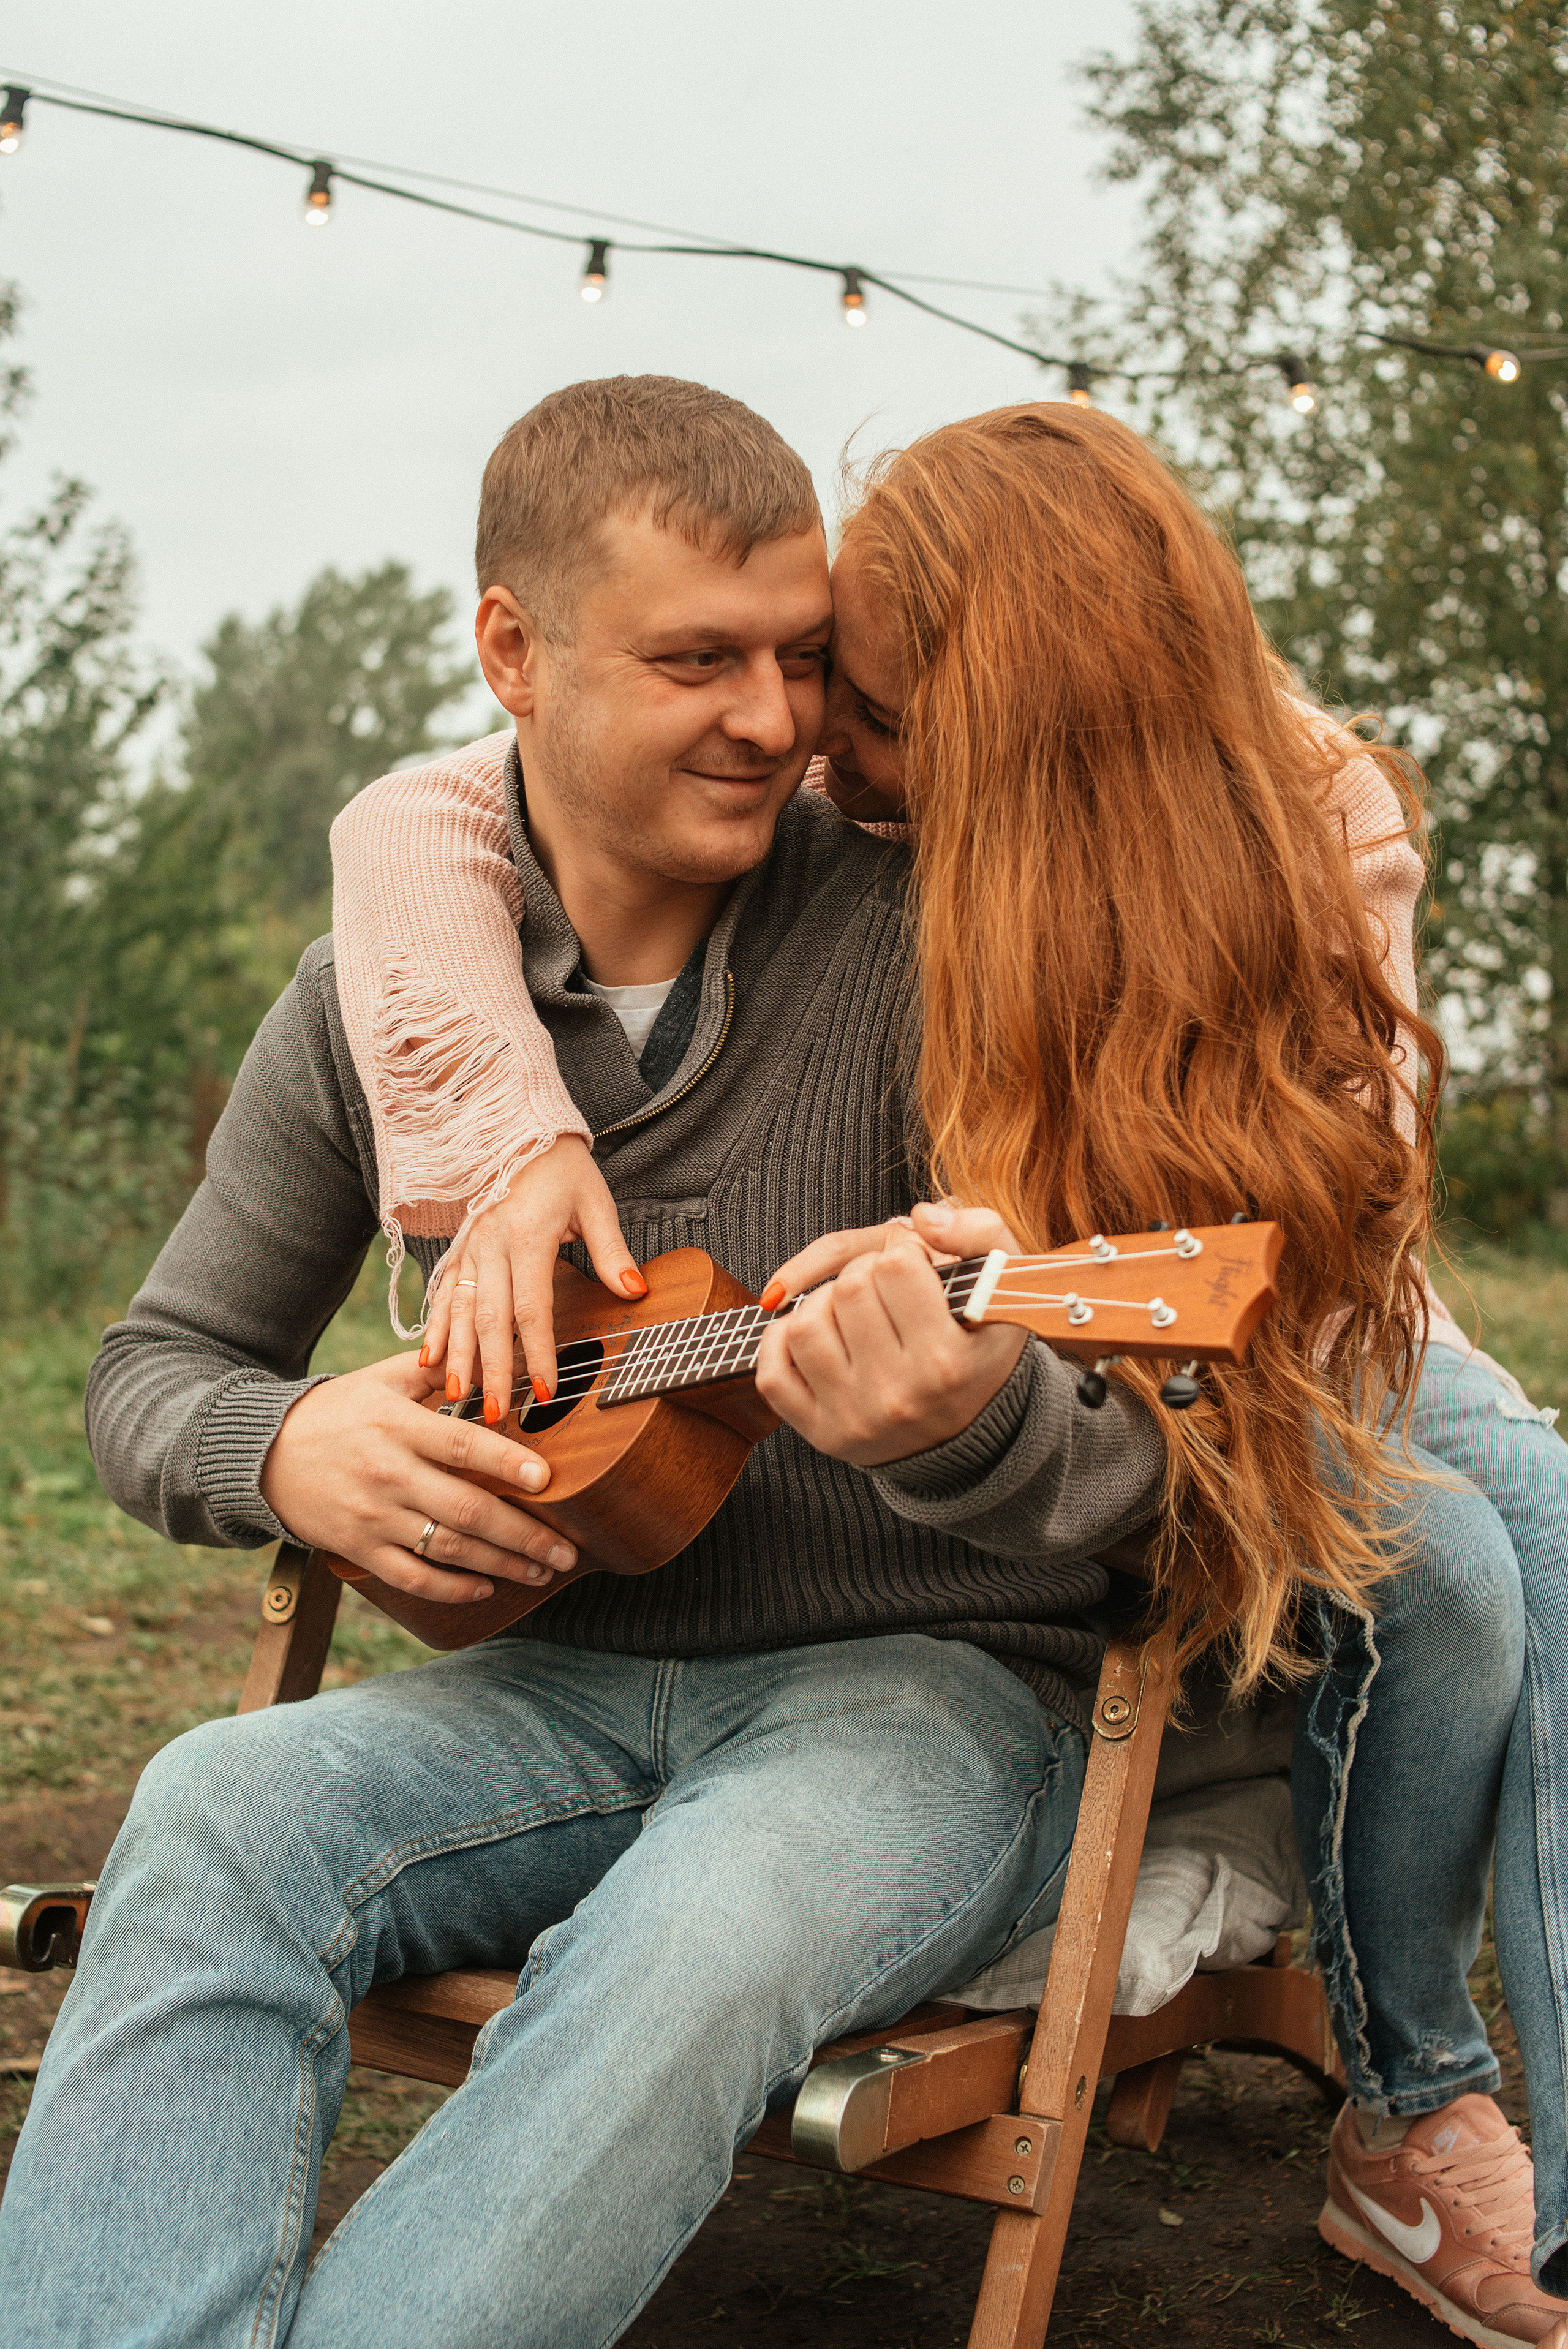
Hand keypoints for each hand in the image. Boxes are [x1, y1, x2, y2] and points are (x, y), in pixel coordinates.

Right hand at [259, 1350, 577, 1604]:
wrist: (262, 1453)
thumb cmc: (337, 1411)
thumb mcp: (382, 1378)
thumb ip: (437, 1372)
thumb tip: (497, 1362)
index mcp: (398, 1426)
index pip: (462, 1446)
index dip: (507, 1464)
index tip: (548, 1479)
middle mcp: (388, 1473)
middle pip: (466, 1510)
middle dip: (525, 1534)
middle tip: (568, 1550)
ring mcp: (372, 1516)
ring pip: (447, 1549)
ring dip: (502, 1564)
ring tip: (542, 1569)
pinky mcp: (357, 1549)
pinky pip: (411, 1577)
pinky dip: (452, 1587)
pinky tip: (487, 1586)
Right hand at [419, 1137, 644, 1422]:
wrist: (516, 1130)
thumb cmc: (561, 1168)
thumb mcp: (595, 1202)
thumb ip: (611, 1250)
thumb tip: (635, 1291)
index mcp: (526, 1236)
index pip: (532, 1307)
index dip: (538, 1353)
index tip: (543, 1392)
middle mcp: (491, 1246)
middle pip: (491, 1320)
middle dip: (493, 1371)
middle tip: (495, 1415)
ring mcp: (469, 1250)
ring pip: (461, 1313)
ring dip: (459, 1358)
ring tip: (458, 1397)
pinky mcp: (458, 1251)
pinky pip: (442, 1295)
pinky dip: (434, 1328)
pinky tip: (428, 1359)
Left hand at [754, 1205, 1027, 1466]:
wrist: (973, 1437)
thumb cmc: (983, 1352)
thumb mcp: (1006, 1291)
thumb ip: (981, 1234)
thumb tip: (922, 1217)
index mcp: (945, 1361)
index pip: (895, 1267)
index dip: (903, 1254)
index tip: (916, 1270)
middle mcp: (897, 1395)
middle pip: (848, 1289)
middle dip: (864, 1273)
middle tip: (885, 1288)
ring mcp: (853, 1418)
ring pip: (804, 1325)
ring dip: (822, 1302)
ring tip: (852, 1310)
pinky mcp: (820, 1433)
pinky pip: (772, 1373)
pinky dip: (782, 1342)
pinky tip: (818, 1335)